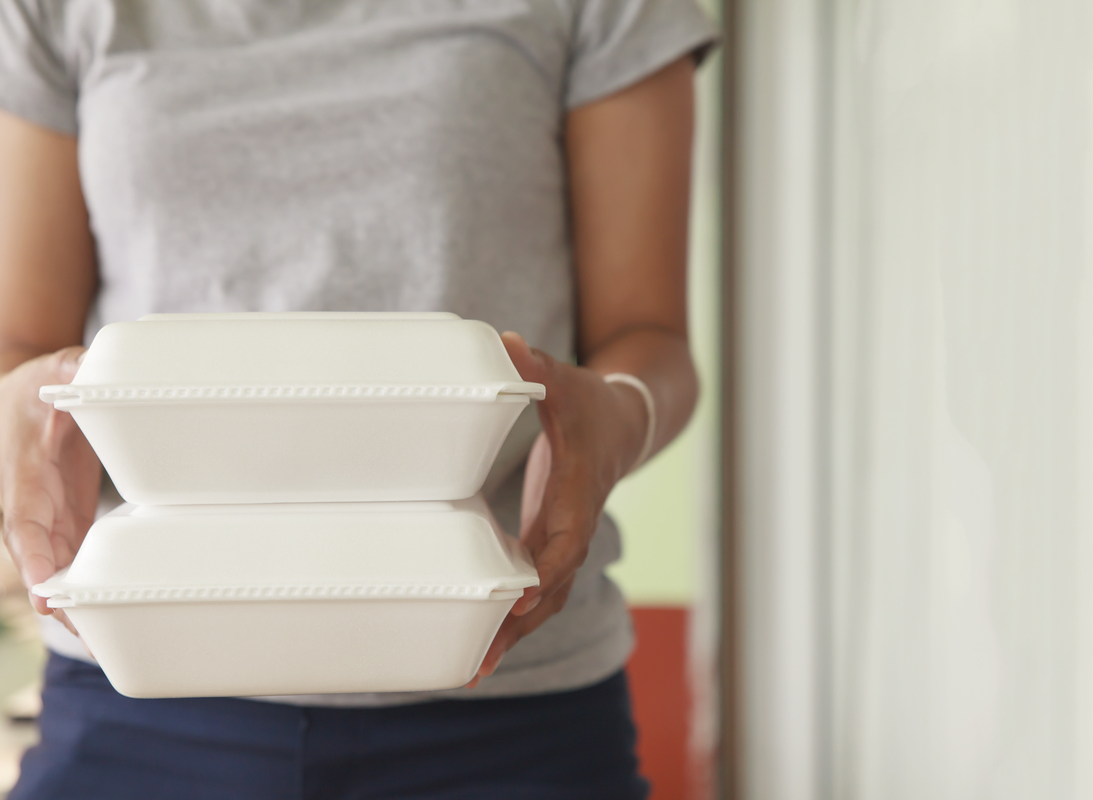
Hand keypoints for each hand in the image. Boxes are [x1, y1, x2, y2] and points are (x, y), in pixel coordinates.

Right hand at [0, 347, 100, 635]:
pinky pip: (71, 561)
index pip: (25, 521)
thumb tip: (85, 364)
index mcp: (25, 473)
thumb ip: (69, 367)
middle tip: (85, 629)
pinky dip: (84, 588)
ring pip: (56, 568)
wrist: (7, 408)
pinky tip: (107, 618)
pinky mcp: (65, 523)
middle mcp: (32, 506)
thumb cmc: (30, 391)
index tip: (44, 587)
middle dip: (57, 596)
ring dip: (73, 602)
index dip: (35, 556)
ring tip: (103, 640)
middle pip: (40, 560)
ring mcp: (48, 519)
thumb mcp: (50, 371)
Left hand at [467, 332, 649, 685]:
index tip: (523, 596)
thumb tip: (506, 345)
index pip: (567, 536)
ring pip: (544, 598)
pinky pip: (535, 589)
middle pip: (552, 585)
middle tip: (482, 658)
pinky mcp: (552, 545)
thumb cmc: (591, 405)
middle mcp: (575, 524)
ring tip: (472, 669)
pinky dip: (512, 620)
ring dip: (513, 633)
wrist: (624, 424)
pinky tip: (480, 646)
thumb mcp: (566, 383)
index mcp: (580, 489)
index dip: (547, 568)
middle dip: (519, 623)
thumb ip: (536, 368)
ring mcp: (565, 540)